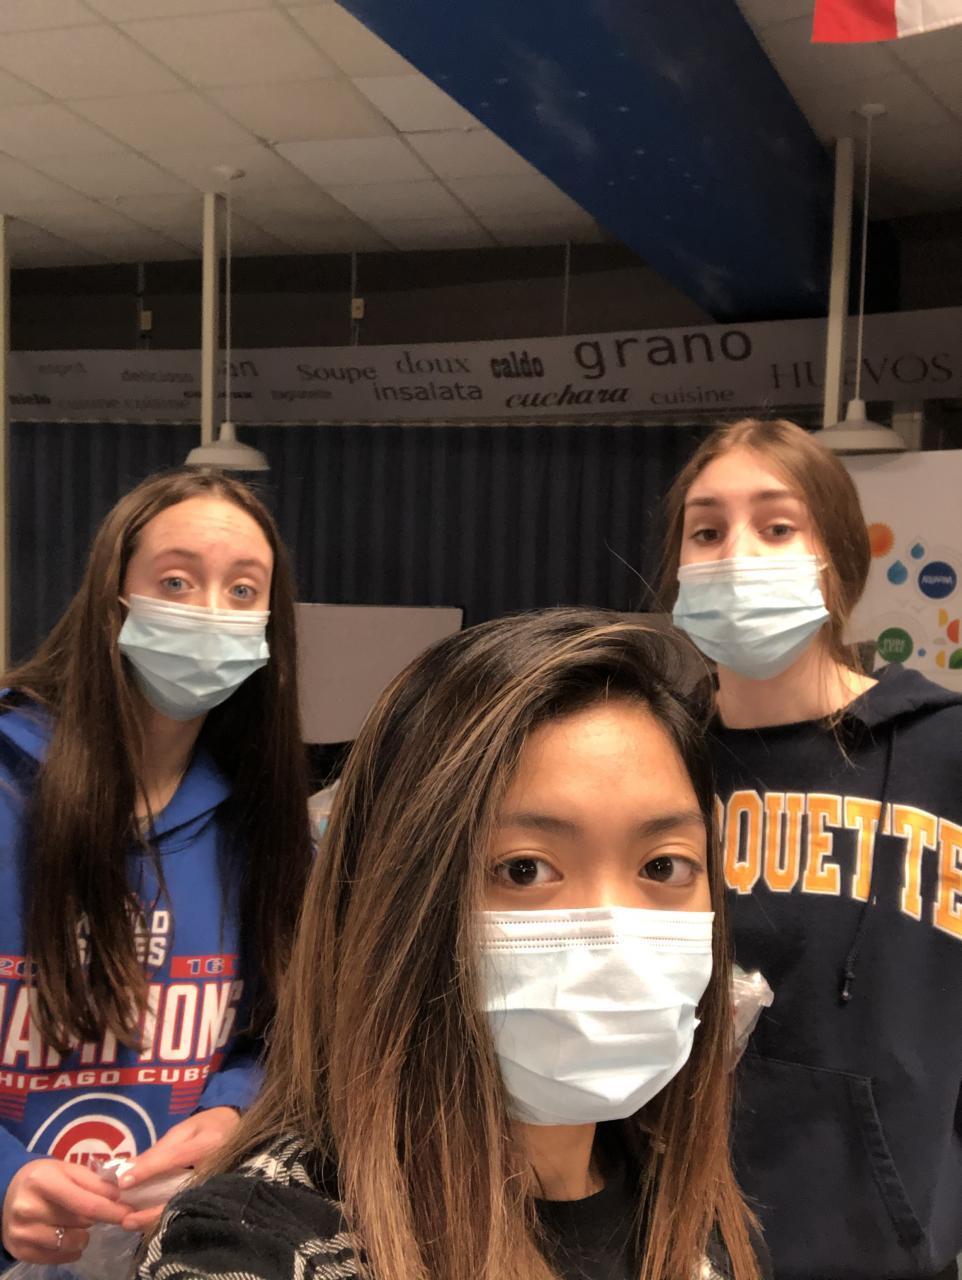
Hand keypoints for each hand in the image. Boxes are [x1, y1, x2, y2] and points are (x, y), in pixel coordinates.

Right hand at [2, 1158, 126, 1262]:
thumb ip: (93, 1181)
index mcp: (44, 1181)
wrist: (8, 1193)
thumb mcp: (67, 1169)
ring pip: (70, 1242)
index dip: (112, 1209)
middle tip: (93, 1211)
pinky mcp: (19, 1250)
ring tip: (76, 1224)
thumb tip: (119, 1195)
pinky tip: (67, 1237)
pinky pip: (57, 1257)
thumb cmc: (45, 1178)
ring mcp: (22, 1232)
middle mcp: (29, 1208)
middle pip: (80, 1223)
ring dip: (82, 1236)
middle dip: (95, 1218)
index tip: (129, 1212)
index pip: (87, 1203)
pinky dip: (70, 1250)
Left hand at [118, 1106, 240, 1232]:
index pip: (175, 1158)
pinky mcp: (214, 1199)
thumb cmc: (210, 1127)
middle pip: (179, 1195)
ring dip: (154, 1219)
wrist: (241, 1131)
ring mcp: (217, 1187)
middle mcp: (216, 1169)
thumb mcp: (185, 1130)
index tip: (123, 1182)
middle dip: (151, 1210)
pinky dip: (165, 1218)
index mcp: (209, 1144)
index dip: (148, 1170)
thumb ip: (159, 1151)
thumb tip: (126, 1170)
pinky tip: (146, 1222)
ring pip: (183, 1209)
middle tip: (125, 1219)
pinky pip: (187, 1211)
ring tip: (129, 1222)